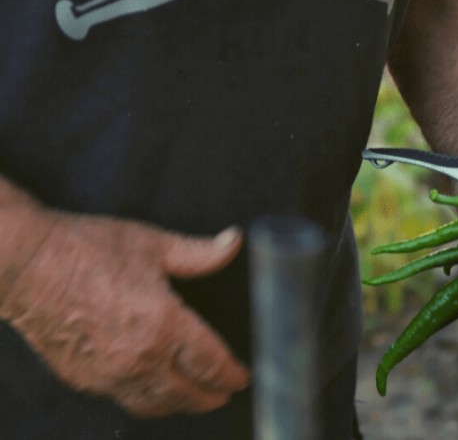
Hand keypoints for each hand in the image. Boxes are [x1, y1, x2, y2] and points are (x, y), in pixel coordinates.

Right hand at [0, 207, 248, 417]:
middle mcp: (139, 357)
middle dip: (212, 396)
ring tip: (194, 397)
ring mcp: (109, 373)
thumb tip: (233, 242)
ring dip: (180, 404)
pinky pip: (124, 399)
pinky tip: (153, 388)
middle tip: (225, 392)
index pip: (210, 363)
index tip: (242, 377)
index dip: (232, 374)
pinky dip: (146, 399)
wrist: (25, 263)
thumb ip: (199, 252)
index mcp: (164, 324)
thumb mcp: (152, 244)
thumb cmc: (86, 249)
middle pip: (188, 394)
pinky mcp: (84, 378)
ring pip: (156, 405)